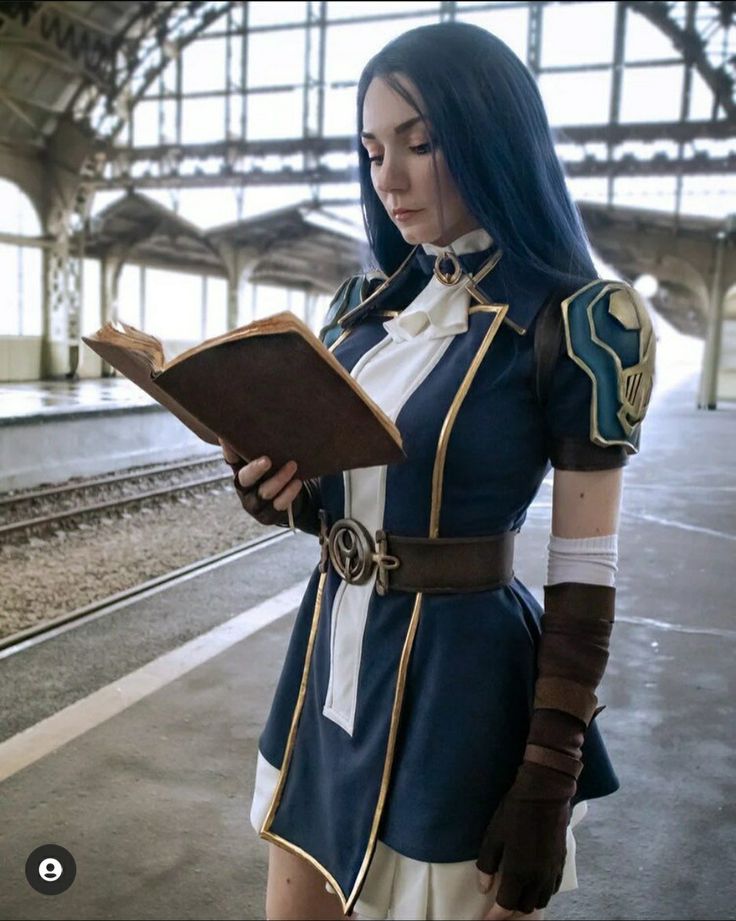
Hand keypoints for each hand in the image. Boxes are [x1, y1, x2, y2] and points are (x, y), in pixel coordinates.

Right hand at [219, 439, 302, 524]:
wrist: (288, 498)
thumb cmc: (276, 471)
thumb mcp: (268, 456)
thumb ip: (263, 442)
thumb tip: (261, 410)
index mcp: (240, 470)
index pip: (231, 458)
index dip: (229, 449)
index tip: (228, 436)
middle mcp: (243, 487)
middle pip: (245, 478)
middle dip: (255, 469)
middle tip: (267, 459)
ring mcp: (254, 503)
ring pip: (265, 492)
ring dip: (279, 479)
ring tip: (293, 466)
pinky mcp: (267, 516)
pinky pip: (278, 505)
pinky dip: (288, 494)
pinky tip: (297, 483)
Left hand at [476, 762, 572, 914]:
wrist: (544, 795)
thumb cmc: (514, 813)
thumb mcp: (492, 837)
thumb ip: (487, 866)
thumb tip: (484, 888)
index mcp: (518, 873)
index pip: (505, 907)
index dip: (494, 917)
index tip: (485, 920)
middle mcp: (537, 878)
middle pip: (524, 907)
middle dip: (510, 911)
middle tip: (499, 906)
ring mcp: (551, 872)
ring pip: (540, 900)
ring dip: (527, 903)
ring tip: (515, 897)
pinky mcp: (560, 863)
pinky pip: (552, 889)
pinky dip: (541, 893)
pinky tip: (533, 885)